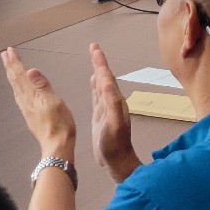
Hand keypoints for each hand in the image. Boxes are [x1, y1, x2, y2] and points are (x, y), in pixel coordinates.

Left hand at [0, 47, 75, 158]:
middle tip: (4, 54)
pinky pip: (20, 95)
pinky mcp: (30, 114)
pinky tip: (18, 88)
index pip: (20, 75)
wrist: (57, 145)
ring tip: (9, 66)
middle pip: (15, 80)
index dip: (15, 62)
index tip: (9, 50)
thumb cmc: (59, 124)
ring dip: (12, 74)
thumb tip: (31, 70)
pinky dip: (17, 86)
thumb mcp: (54, 101)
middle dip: (10, 66)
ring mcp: (27, 108)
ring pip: (16, 87)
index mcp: (31, 95)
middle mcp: (25, 101)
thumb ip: (42, 86)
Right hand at [88, 45, 138, 181]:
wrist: (116, 161)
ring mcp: (106, 108)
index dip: (100, 62)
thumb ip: (111, 104)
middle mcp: (112, 102)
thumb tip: (106, 83)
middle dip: (98, 62)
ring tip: (93, 59)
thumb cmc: (114, 145)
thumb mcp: (113, 124)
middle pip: (104, 77)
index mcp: (114, 101)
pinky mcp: (101, 115)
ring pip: (101, 85)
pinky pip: (97, 95)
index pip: (106, 77)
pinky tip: (92, 82)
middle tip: (93, 48)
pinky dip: (95, 86)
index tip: (94, 47)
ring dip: (97, 71)